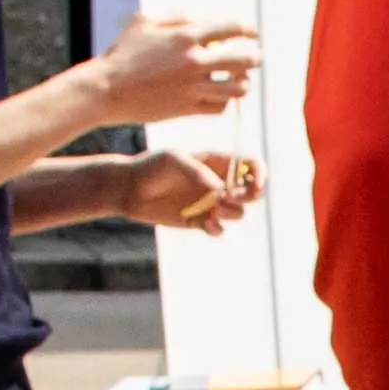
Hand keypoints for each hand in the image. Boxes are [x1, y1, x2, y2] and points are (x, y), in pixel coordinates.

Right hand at [79, 17, 259, 131]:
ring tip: (239, 79)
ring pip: (236, 88)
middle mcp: (194, 61)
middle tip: (255, 58)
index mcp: (186, 35)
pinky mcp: (188, 108)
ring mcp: (193, 87)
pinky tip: (221, 95)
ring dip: (242, 82)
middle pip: (243, 59)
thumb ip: (175, 16)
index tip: (254, 34)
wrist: (106, 90)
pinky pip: (220, 107)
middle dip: (254, 58)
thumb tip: (200, 20)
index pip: (231, 28)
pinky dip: (225, 101)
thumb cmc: (122, 53)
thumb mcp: (143, 21)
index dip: (248, 30)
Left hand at [123, 143, 262, 234]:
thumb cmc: (151, 167)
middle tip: (232, 197)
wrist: (129, 189)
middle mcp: (217, 183)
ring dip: (233, 212)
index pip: (249, 165)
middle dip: (250, 196)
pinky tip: (208, 224)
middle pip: (251, 191)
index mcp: (216, 162)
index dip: (259, 174)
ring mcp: (209, 203)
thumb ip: (198, 172)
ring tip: (215, 209)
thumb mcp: (173, 160)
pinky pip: (218, 229)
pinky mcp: (198, 221)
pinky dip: (218, 228)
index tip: (256, 184)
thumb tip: (221, 190)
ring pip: (237, 212)